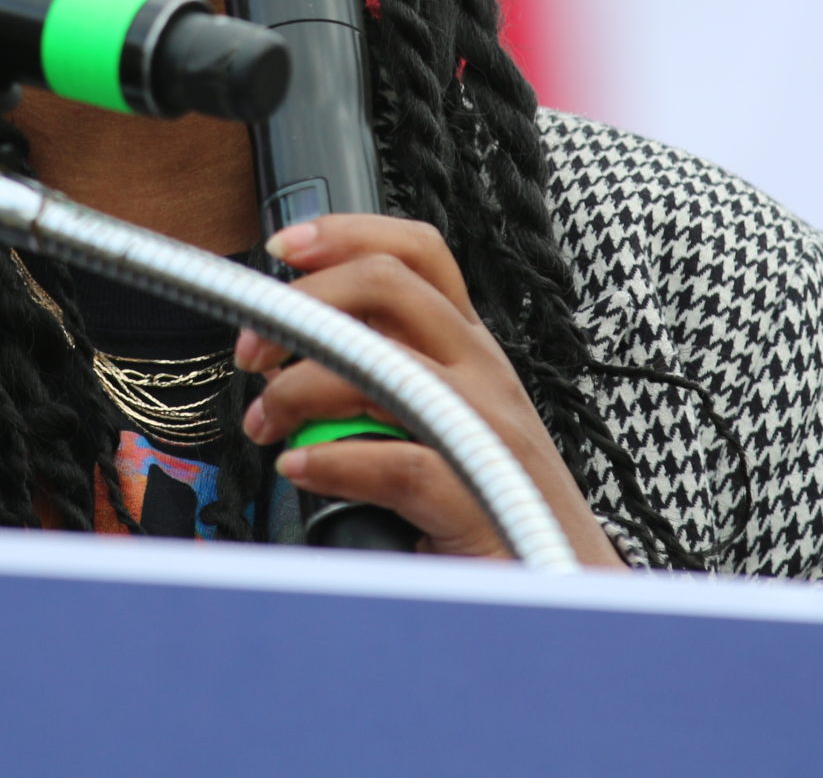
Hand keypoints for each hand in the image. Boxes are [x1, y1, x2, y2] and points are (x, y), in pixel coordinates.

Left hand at [233, 214, 628, 566]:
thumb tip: (284, 364)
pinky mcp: (476, 494)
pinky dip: (332, 461)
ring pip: (379, 365)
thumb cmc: (490, 507)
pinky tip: (301, 469)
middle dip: (301, 306)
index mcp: (470, 349)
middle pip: (387, 284)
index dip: (345, 234)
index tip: (281, 247)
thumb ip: (378, 383)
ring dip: (298, 391)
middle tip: (253, 353)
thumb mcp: (437, 423)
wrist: (569, 587)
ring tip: (266, 427)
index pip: (417, 253)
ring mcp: (484, 429)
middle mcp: (483, 372)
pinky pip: (391, 461)